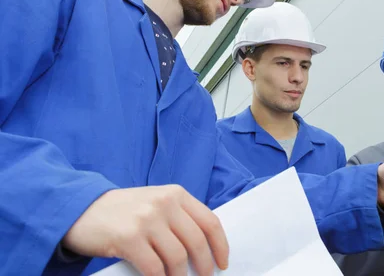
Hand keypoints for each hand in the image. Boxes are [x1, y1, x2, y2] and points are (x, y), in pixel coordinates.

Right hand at [62, 185, 227, 275]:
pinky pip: (154, 268)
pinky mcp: (128, 238)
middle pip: (197, 242)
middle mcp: (164, 204)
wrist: (81, 208)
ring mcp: (146, 220)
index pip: (210, 222)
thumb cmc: (122, 211)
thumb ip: (179, 217)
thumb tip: (205, 248)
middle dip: (204, 266)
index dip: (220, 246)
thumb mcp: (155, 203)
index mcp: (176, 194)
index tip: (222, 262)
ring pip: (177, 257)